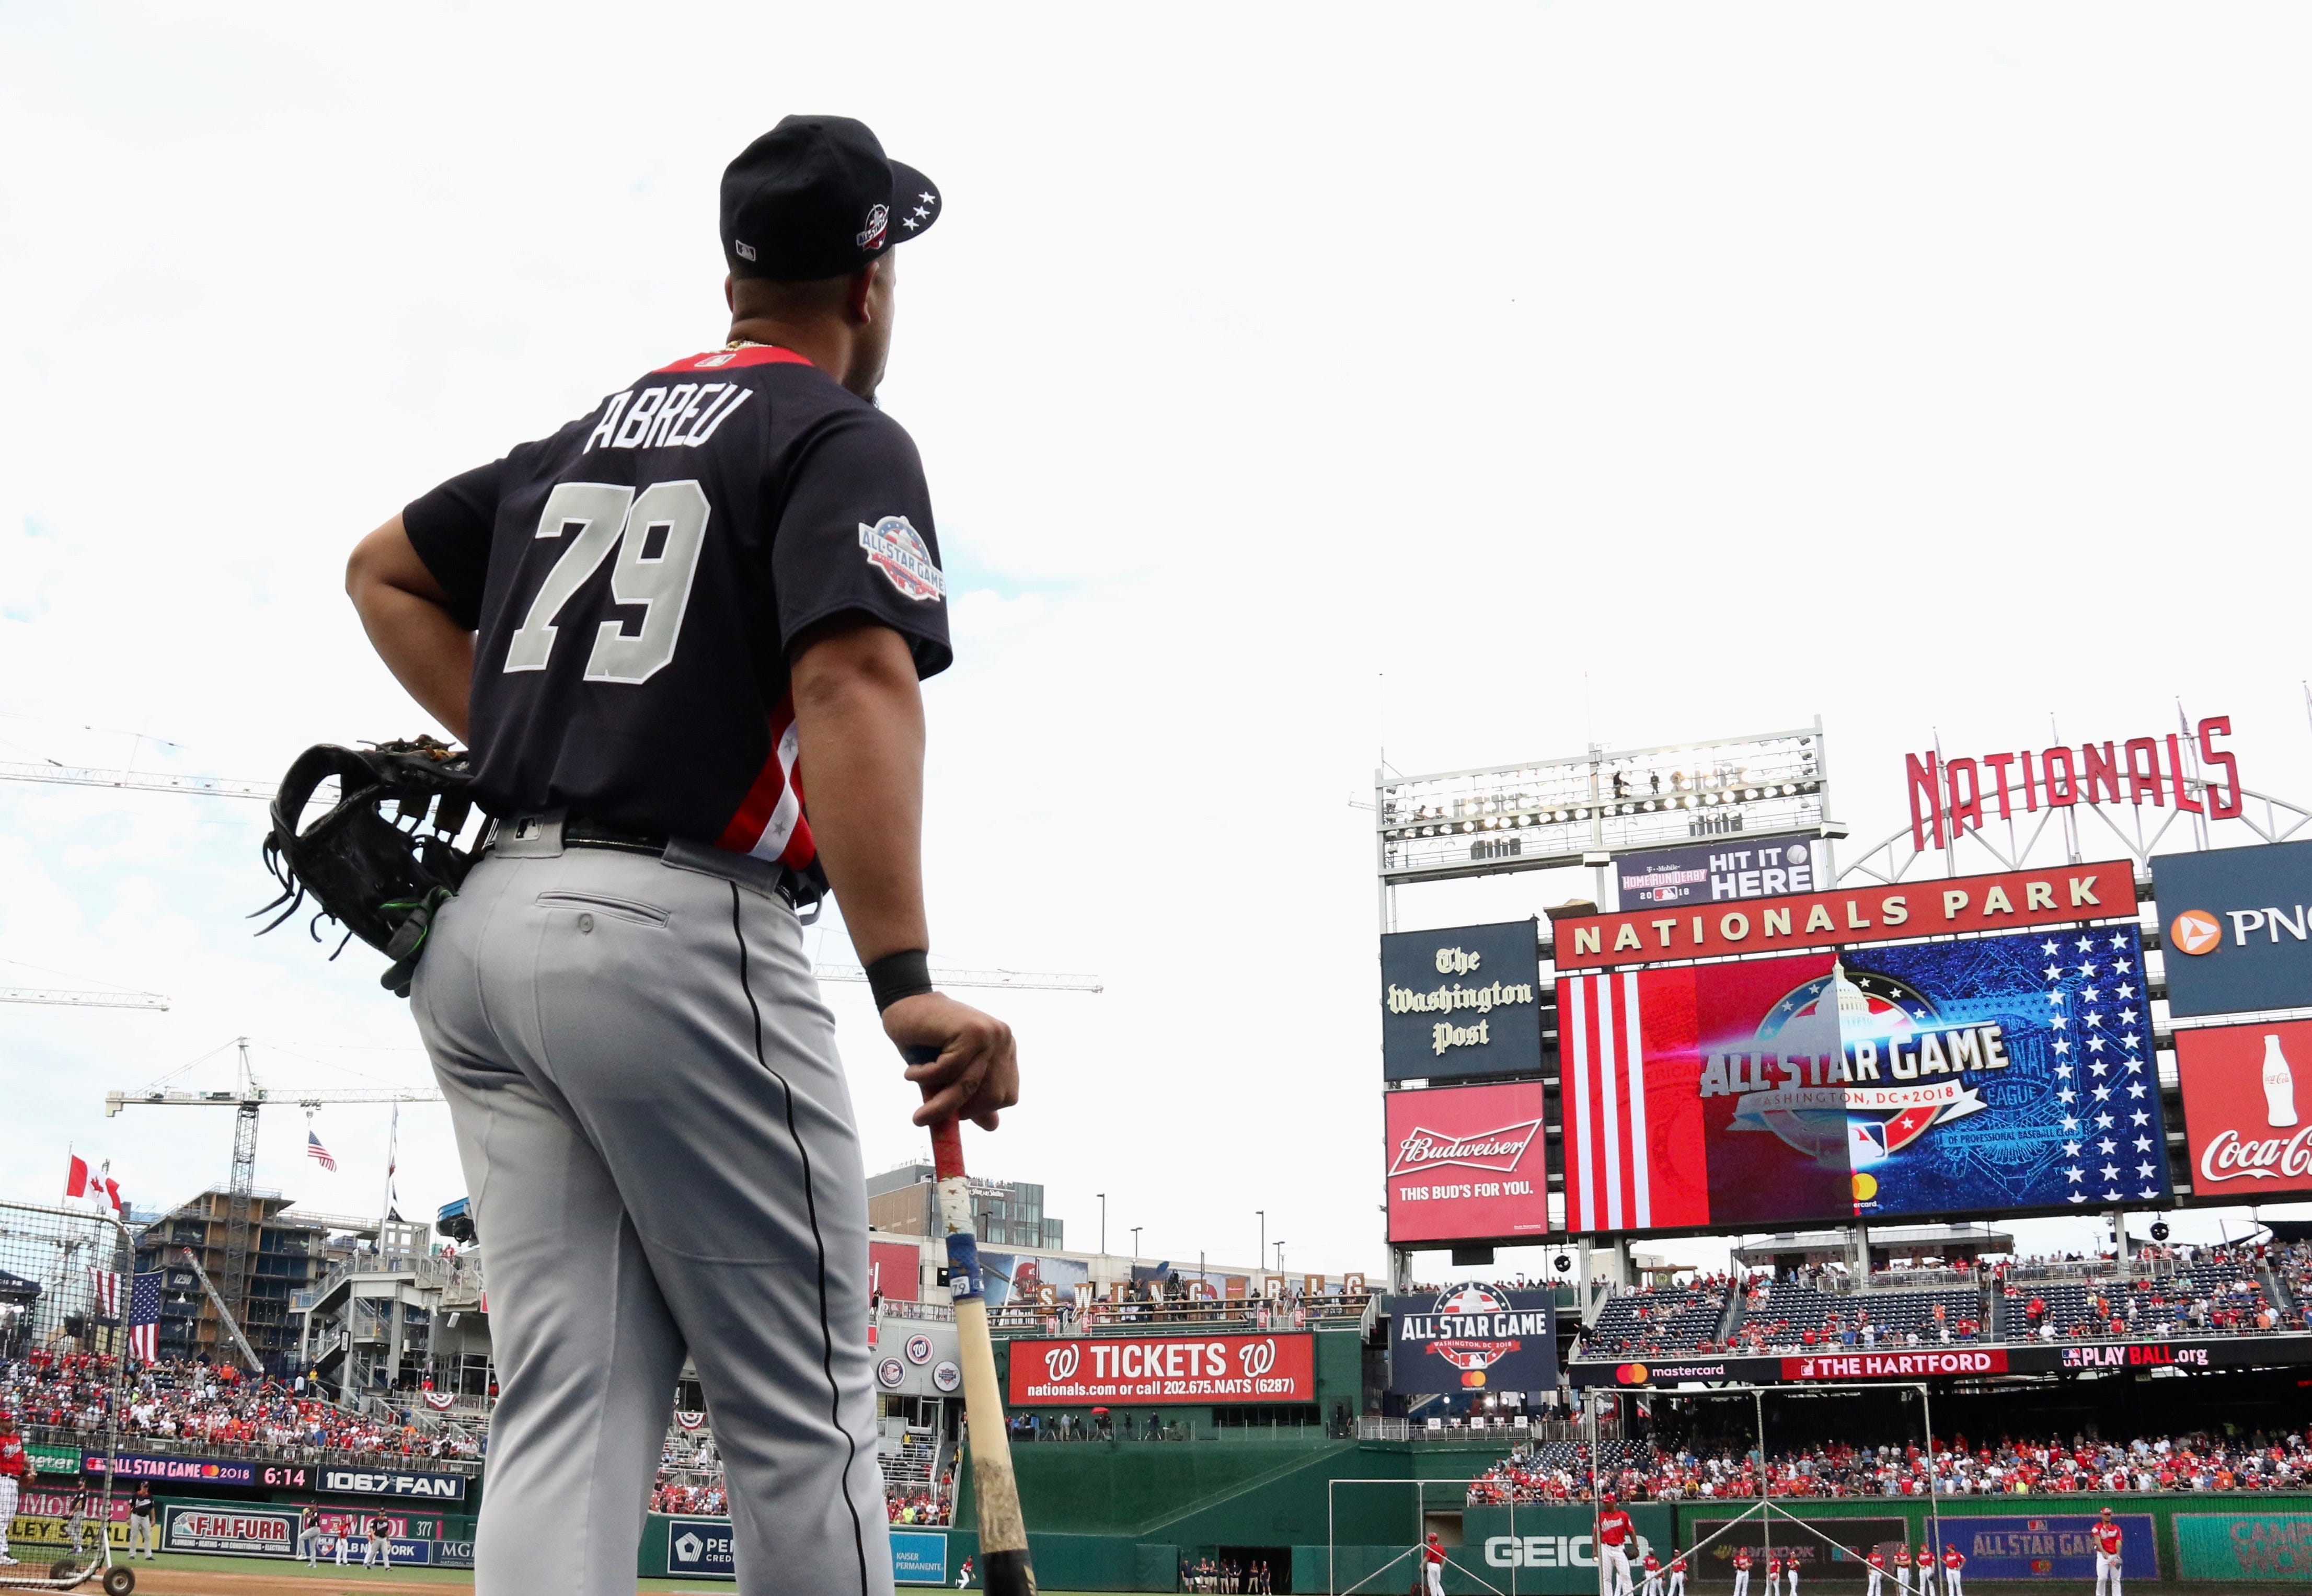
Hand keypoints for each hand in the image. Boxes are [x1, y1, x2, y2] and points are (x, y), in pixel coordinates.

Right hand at [885, 991, 1017, 1129]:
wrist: (905, 1002)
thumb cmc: (927, 1041)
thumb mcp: (952, 1074)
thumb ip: (972, 1096)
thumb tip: (993, 1127)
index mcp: (1004, 1051)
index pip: (1007, 1096)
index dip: (981, 1110)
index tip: (955, 1114)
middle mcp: (1003, 1040)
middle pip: (993, 1096)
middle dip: (960, 1112)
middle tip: (929, 1116)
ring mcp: (990, 1034)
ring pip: (969, 1086)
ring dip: (939, 1106)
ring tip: (918, 1114)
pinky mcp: (971, 1030)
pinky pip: (948, 1070)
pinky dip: (925, 1077)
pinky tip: (911, 1071)